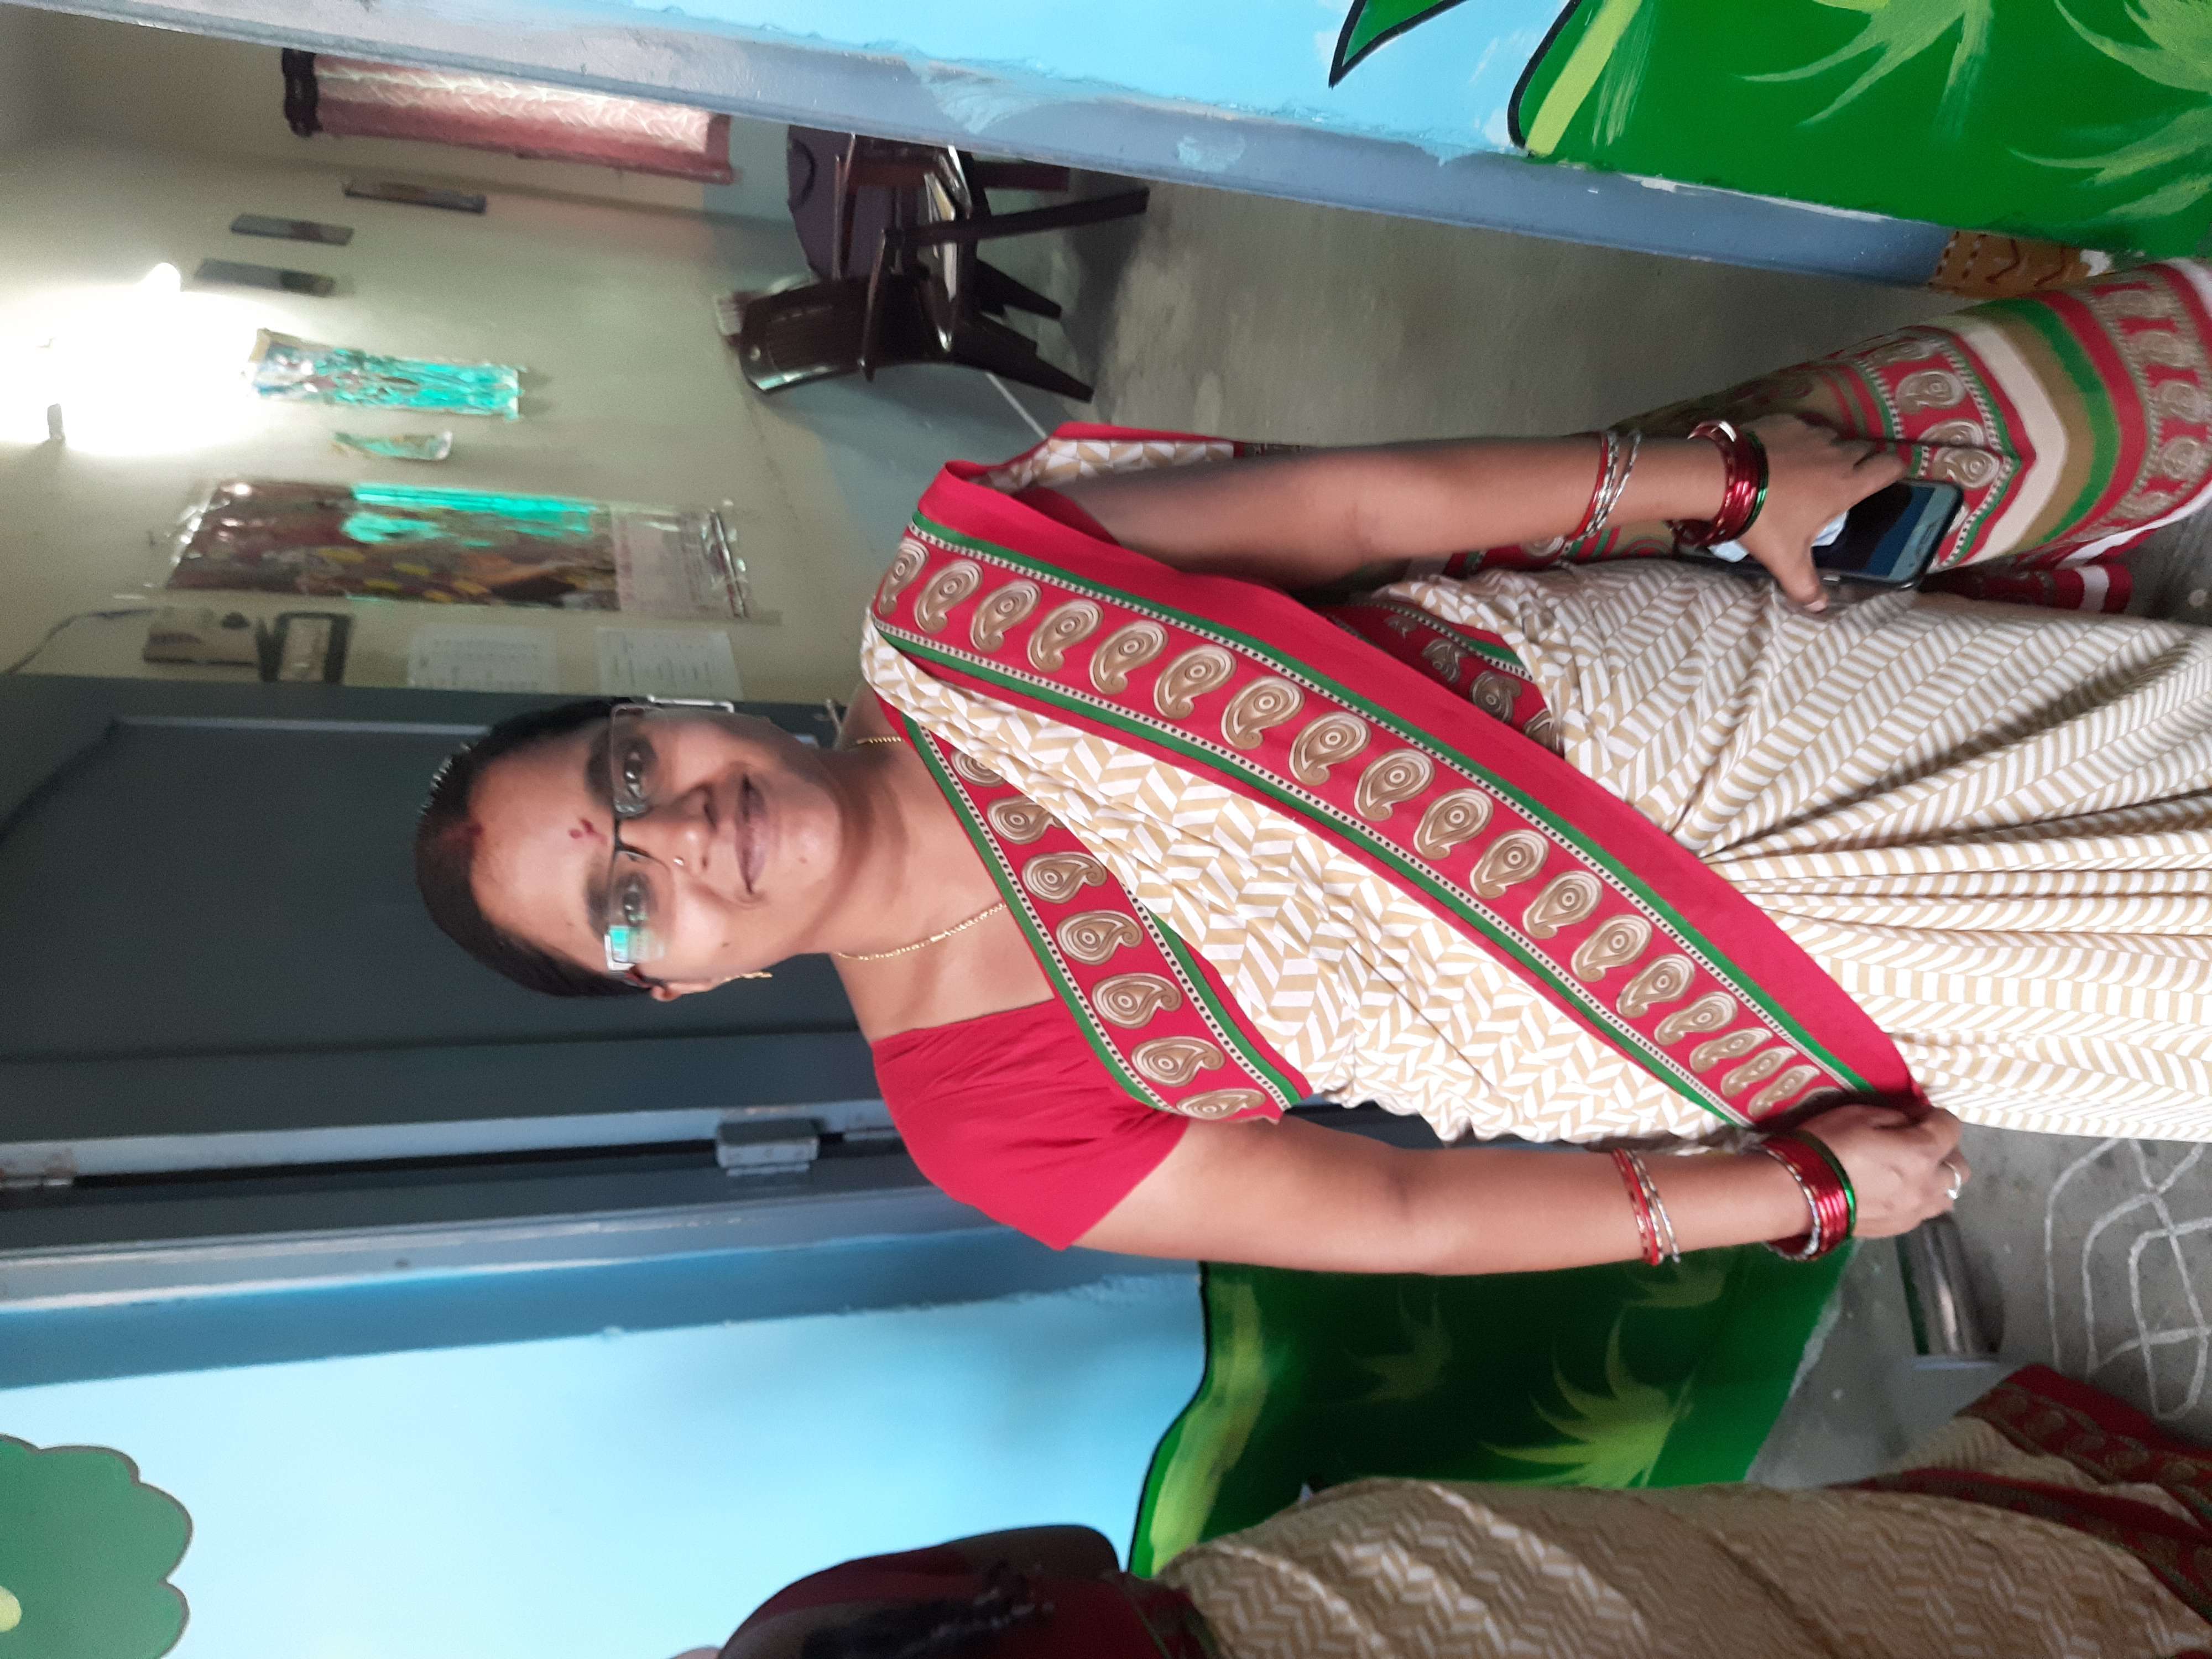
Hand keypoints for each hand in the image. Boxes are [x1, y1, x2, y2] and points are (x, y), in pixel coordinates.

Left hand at [1735, 415, 1907, 611]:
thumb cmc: (1763, 519)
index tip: (1887, 479)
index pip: (1890, 467)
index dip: (1894, 471)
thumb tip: (1819, 608)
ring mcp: (1811, 433)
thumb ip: (1805, 585)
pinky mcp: (1785, 420)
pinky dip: (1796, 440)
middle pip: (1862, 451)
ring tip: (1804, 472)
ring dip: (1825, 452)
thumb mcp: (1785, 559)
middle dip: (1858, 463)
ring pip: (1831, 438)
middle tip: (1839, 484)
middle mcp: (1836, 454)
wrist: (1721, 478)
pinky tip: (1776, 457)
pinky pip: (1801, 428)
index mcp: (1847, 484)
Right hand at [1795, 1104, 1964, 1238]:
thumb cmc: (1826, 1144)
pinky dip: (1919, 1197)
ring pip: (1948, 1194)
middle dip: (1944, 1150)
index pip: (1951, 1127)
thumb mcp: (1859, 1114)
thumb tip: (1914, 1120)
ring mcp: (1916, 1211)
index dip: (1935, 1116)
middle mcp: (1929, 1185)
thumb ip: (1896, 1117)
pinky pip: (1925, 1211)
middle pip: (1960, 1166)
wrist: (1796, 1192)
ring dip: (1936, 1179)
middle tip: (1916, 1142)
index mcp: (1921, 1152)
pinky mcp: (1900, 1228)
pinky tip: (1893, 1190)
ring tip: (1910, 1171)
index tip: (1914, 1114)